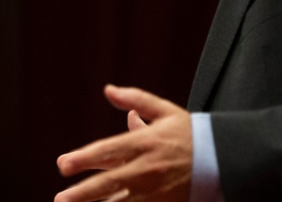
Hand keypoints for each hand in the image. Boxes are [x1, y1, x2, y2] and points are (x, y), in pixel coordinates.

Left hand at [56, 85, 191, 201]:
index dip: (84, 158)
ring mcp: (154, 191)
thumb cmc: (189, 133)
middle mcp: (147, 168)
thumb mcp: (164, 111)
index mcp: (145, 142)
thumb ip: (135, 99)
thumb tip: (108, 90)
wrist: (221, 159)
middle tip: (60, 200)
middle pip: (109, 183)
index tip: (62, 165)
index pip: (108, 151)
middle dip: (82, 193)